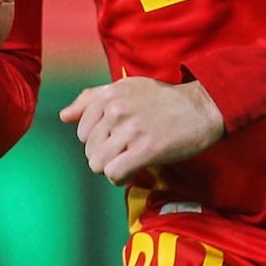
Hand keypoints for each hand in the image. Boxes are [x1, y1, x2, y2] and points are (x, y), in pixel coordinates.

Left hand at [59, 78, 224, 184]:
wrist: (202, 108)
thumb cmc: (164, 99)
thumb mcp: (126, 88)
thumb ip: (91, 100)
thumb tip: (64, 116)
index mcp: (109, 95)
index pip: (81, 131)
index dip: (98, 139)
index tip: (117, 138)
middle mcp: (116, 110)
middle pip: (89, 149)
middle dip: (105, 154)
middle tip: (128, 149)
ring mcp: (131, 130)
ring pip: (98, 164)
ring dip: (113, 167)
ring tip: (130, 159)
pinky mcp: (146, 150)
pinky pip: (114, 174)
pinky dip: (121, 177)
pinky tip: (134, 169)